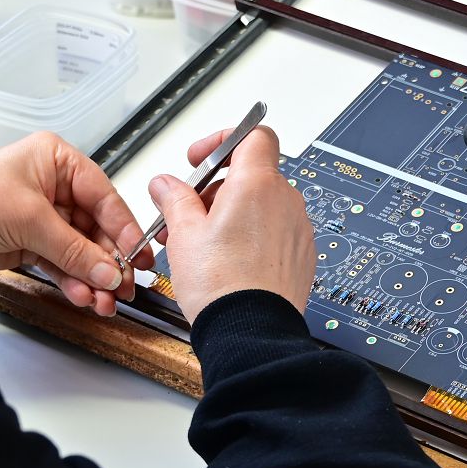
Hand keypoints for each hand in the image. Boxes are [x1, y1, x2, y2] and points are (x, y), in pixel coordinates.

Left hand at [0, 133, 151, 315]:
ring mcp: (46, 217)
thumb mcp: (28, 218)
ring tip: (104, 300)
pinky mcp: (34, 243)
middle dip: (110, 261)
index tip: (138, 254)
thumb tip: (108, 270)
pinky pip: (64, 264)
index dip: (124, 228)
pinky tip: (84, 295)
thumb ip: (72, 248)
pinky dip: (75, 281)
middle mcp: (56, 187)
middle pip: (97, 228)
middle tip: (123, 286)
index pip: (104, 196)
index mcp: (58, 162)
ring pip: (82, 251)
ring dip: (94, 277)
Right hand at [149, 126, 314, 320]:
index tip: (201, 160)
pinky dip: (251, 236)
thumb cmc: (221, 285)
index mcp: (257, 184)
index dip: (223, 141)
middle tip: (188, 211)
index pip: (252, 135)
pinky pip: (274, 233)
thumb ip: (174, 198)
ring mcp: (297, 229)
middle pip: (251, 175)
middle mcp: (285, 201)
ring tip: (199, 242)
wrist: (250, 332)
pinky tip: (225, 260)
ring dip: (230, 214)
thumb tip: (166, 184)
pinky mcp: (300, 256)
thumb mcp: (183, 233)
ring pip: (261, 206)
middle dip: (216, 188)